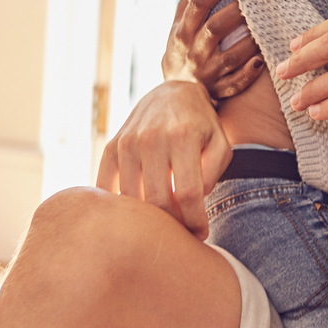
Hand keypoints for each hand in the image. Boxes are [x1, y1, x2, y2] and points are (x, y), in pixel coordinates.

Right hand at [96, 81, 231, 237]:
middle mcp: (152, 138)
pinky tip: (136, 215)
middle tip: (182, 234)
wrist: (173, 93)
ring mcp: (127, 142)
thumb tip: (194, 202)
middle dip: (172, 224)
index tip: (200, 234)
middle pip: (157, 200)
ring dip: (147, 219)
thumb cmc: (202, 125)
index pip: (188, 193)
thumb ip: (213, 172)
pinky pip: (108, 188)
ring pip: (131, 199)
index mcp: (183, 136)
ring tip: (163, 226)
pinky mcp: (111, 147)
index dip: (194, 221)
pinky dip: (120, 207)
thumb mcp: (220, 143)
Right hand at [163, 0, 265, 97]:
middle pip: (215, 28)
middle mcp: (193, 52)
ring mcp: (207, 73)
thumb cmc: (183, 46)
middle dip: (236, 12)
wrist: (176, 93)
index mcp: (182, 31)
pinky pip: (235, 84)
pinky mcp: (219, 91)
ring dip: (249, 42)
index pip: (197, 4)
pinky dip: (248, 73)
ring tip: (266, 24)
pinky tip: (262, 60)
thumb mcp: (182, 18)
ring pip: (230, 56)